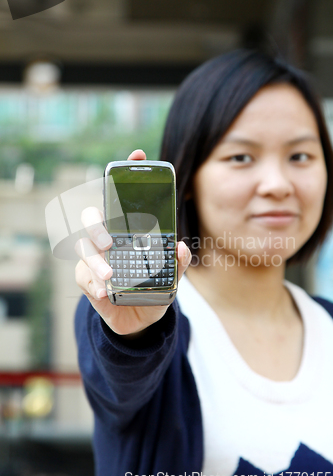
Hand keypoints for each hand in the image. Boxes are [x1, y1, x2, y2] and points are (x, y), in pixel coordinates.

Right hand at [75, 149, 190, 335]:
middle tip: (110, 238)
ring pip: (83, 247)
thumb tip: (180, 247)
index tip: (139, 155)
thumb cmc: (152, 288)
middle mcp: (108, 239)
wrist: (139, 319)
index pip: (124, 199)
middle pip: (92, 217)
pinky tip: (105, 292)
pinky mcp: (87, 280)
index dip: (128, 175)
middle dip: (96, 223)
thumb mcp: (170, 277)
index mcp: (128, 231)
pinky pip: (83, 277)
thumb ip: (177, 263)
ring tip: (110, 274)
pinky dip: (94, 284)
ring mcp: (95, 258)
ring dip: (95, 260)